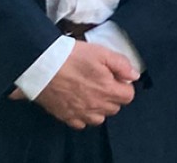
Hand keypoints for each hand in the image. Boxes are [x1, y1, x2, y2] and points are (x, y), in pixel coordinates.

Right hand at [9, 41, 137, 128]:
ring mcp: (81, 113)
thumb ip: (121, 64)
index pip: (128, 96)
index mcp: (107, 90)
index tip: (116, 78)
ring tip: (91, 93)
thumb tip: (133, 76)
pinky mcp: (66, 117)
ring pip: (99, 118)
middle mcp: (96, 106)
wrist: (43, 65)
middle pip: (114, 108)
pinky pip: (81, 123)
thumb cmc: (72, 57)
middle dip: (113, 96)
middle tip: (102, 82)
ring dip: (99, 108)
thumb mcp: (101, 52)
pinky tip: (79, 102)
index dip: (124, 86)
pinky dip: (83, 116)